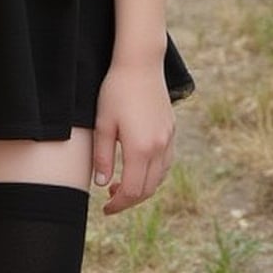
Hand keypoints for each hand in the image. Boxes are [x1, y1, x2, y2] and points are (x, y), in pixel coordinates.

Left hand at [92, 62, 174, 214]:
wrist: (140, 63)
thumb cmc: (116, 90)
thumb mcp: (103, 123)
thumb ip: (102, 156)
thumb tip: (101, 184)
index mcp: (140, 149)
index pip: (132, 191)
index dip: (118, 204)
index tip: (105, 208)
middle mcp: (159, 148)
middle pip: (148, 189)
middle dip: (129, 199)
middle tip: (110, 197)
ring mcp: (168, 139)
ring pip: (159, 178)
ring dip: (142, 187)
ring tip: (121, 182)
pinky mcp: (171, 130)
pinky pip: (166, 163)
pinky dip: (154, 173)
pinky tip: (139, 166)